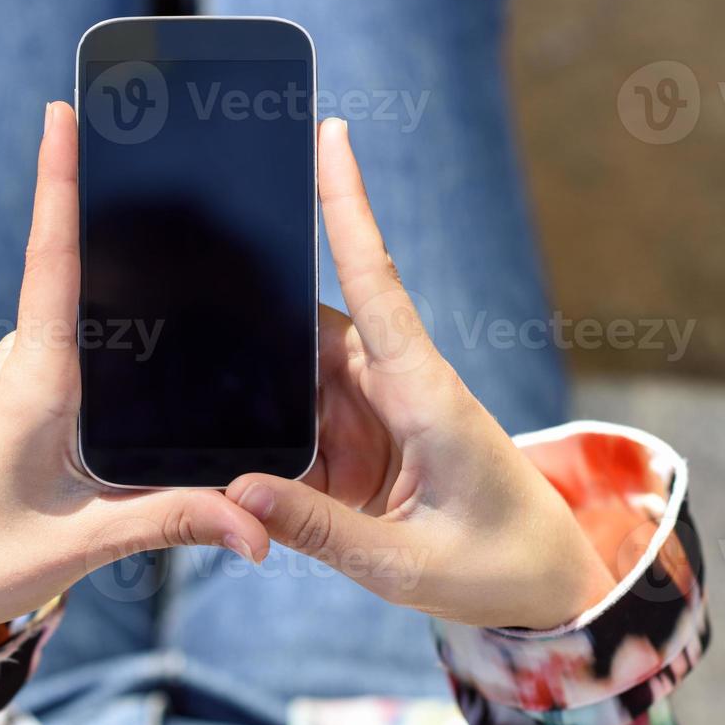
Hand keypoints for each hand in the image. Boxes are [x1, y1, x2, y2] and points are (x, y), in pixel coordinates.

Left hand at [0, 103, 269, 658]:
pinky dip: (120, 319)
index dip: (58, 187)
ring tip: (200, 223)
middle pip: (77, 268)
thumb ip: (170, 521)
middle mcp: (26, 364)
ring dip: (125, 267)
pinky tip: (170, 323)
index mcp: (33, 384)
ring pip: (83, 307)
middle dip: (117, 204)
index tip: (62, 111)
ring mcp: (27, 376)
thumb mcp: (81, 543)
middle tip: (175, 140)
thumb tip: (259, 527)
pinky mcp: (34, 396)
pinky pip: (81, 341)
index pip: (51, 267)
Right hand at [226, 119, 614, 630]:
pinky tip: (225, 450)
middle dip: (250, 316)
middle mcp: (398, 387)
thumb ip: (320, 531)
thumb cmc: (496, 569)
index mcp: (426, 397)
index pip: (378, 286)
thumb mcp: (405, 566)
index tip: (333, 136)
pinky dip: (266, 435)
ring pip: (294, 376)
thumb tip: (238, 493)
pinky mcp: (363, 440)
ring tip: (186, 394)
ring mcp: (379, 411)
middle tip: (177, 292)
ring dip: (253, 393)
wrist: (546, 587)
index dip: (350, 211)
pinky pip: (299, 421)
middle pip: (309, 329)